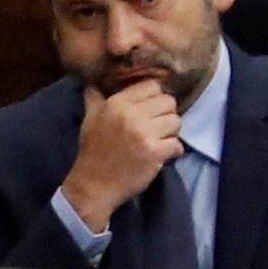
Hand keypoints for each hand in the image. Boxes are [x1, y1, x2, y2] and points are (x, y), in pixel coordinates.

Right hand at [58, 75, 187, 231]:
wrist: (93, 185)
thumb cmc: (93, 152)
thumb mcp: (89, 120)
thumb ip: (95, 98)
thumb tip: (94, 83)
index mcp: (116, 104)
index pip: (152, 86)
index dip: (155, 97)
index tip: (151, 110)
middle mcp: (131, 115)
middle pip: (168, 101)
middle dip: (165, 114)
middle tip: (157, 127)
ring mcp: (144, 134)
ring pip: (176, 121)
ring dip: (171, 133)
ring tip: (160, 141)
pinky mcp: (154, 153)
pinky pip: (177, 144)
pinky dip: (173, 150)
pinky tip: (162, 155)